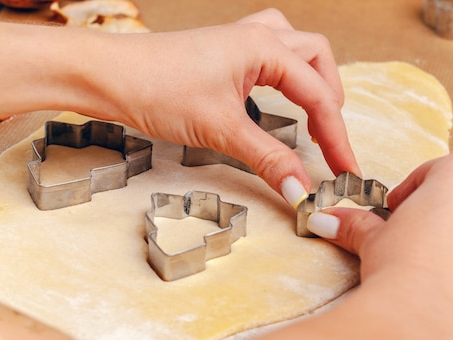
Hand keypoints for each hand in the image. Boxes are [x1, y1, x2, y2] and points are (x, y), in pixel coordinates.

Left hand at [0, 10, 359, 207]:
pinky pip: (271, 54)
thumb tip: (301, 191)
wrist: (107, 75)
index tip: (345, 170)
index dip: (336, 136)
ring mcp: (240, 40)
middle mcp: (258, 36)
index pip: (318, 95)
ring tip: (314, 113)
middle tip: (329, 140)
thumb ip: (268, 159)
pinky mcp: (224, 53)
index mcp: (265, 47)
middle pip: (318, 59)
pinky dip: (285, 75)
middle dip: (330, 100)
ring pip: (297, 49)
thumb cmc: (156, 88)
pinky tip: (275, 96)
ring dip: (312, 79)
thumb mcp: (221, 129)